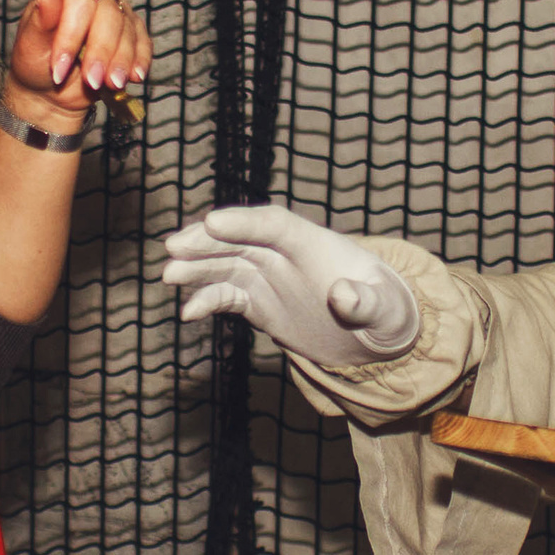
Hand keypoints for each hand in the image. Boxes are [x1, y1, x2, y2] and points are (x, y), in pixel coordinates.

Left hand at [1, 0, 150, 128]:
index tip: (59, 68)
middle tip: (91, 80)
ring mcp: (116, 12)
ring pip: (128, 29)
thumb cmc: (36, 62)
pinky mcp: (132, 32)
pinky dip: (140, 60)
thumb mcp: (30, 45)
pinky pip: (143, 42)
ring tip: (111, 84)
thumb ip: (40, 19)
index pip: (78, 0)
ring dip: (121, 60)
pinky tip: (133, 76)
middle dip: (101, 51)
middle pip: (109, 13)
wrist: (52, 90)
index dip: (71, 36)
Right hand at [162, 204, 420, 368]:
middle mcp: (284, 254)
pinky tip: (188, 314)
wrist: (373, 334)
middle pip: (239, 238)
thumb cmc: (385, 312)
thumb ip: (365, 302)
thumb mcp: (385, 310)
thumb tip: (344, 296)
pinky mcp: (257, 301)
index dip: (243, 220)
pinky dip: (206, 301)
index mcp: (314, 243)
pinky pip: (226, 296)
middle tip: (174, 246)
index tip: (211, 221)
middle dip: (206, 240)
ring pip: (225, 264)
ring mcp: (268, 275)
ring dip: (196, 267)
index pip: (274, 223)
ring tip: (168, 275)